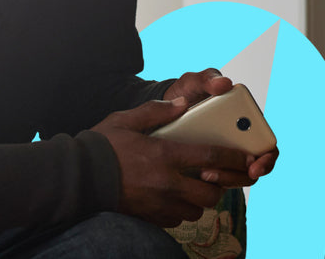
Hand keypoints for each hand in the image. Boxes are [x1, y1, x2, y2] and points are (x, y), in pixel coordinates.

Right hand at [92, 98, 252, 226]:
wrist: (77, 179)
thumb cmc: (101, 146)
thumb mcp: (125, 120)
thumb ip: (156, 111)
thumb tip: (181, 105)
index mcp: (164, 154)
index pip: (211, 157)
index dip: (234, 158)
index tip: (247, 158)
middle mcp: (166, 182)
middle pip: (210, 192)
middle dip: (219, 186)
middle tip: (213, 175)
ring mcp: (158, 203)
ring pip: (196, 210)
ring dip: (200, 200)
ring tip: (193, 186)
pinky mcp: (149, 217)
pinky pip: (177, 220)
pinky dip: (181, 211)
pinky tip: (174, 198)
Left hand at [163, 69, 279, 182]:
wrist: (162, 110)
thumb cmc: (186, 93)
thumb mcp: (193, 83)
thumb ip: (207, 79)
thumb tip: (225, 83)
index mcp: (246, 121)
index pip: (268, 145)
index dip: (267, 159)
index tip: (254, 166)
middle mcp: (240, 142)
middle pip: (253, 169)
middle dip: (239, 176)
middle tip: (217, 174)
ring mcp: (224, 157)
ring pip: (235, 179)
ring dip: (223, 180)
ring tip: (202, 173)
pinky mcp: (208, 168)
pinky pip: (215, 185)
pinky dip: (208, 184)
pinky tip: (193, 177)